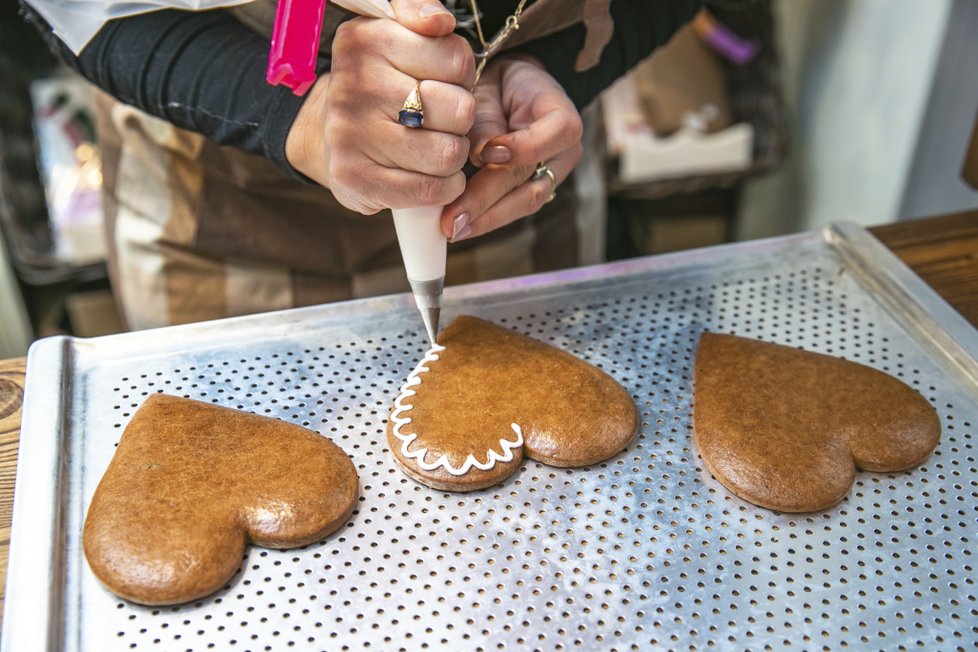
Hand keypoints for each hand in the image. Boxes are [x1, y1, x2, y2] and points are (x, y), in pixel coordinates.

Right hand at [285, 0, 476, 213]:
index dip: (462, 78)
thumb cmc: (380, 84)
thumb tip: (438, 22)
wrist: (330, 134)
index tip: (443, 83)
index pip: (458, 60)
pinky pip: (430, 189)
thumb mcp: (395, 34)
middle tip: (442, 120)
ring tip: (435, 146)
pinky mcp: (355, 178)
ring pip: (449, 153)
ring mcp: (351, 134)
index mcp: (367, 41)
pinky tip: (433, 175)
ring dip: (453, 155)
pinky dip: (444, 187)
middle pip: (460, 110)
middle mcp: (355, 85)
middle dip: (461, 119)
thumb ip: (419, 12)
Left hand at [440, 54, 582, 240]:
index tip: (484, 153)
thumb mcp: (490, 92)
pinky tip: (459, 227)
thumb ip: (486, 123)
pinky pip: (511, 208)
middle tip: (454, 217)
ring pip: (523, 203)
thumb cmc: (497, 88)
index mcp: (562, 118)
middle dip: (488, 201)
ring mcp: (550, 176)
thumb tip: (479, 156)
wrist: (508, 91)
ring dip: (486, 219)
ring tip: (454, 229)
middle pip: (531, 182)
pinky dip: (484, 218)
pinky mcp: (531, 190)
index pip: (554, 135)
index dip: (520, 148)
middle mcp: (563, 154)